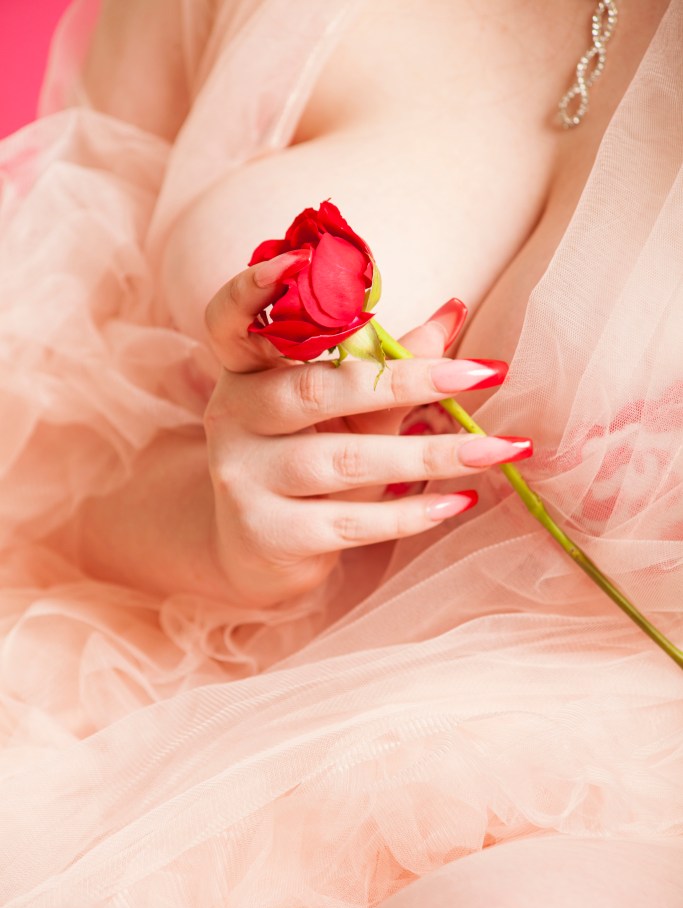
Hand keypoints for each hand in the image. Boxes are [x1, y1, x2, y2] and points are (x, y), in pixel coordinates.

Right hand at [203, 253, 525, 607]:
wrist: (257, 551)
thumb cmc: (306, 463)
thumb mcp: (339, 411)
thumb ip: (385, 364)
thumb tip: (454, 310)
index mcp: (244, 371)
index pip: (228, 320)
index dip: (252, 289)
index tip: (297, 259)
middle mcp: (234, 418)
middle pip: (314, 390)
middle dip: (405, 380)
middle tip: (479, 374)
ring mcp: (243, 479)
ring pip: (346, 460)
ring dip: (432, 456)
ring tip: (499, 450)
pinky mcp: (269, 533)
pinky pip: (351, 520)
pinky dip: (412, 513)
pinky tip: (460, 501)